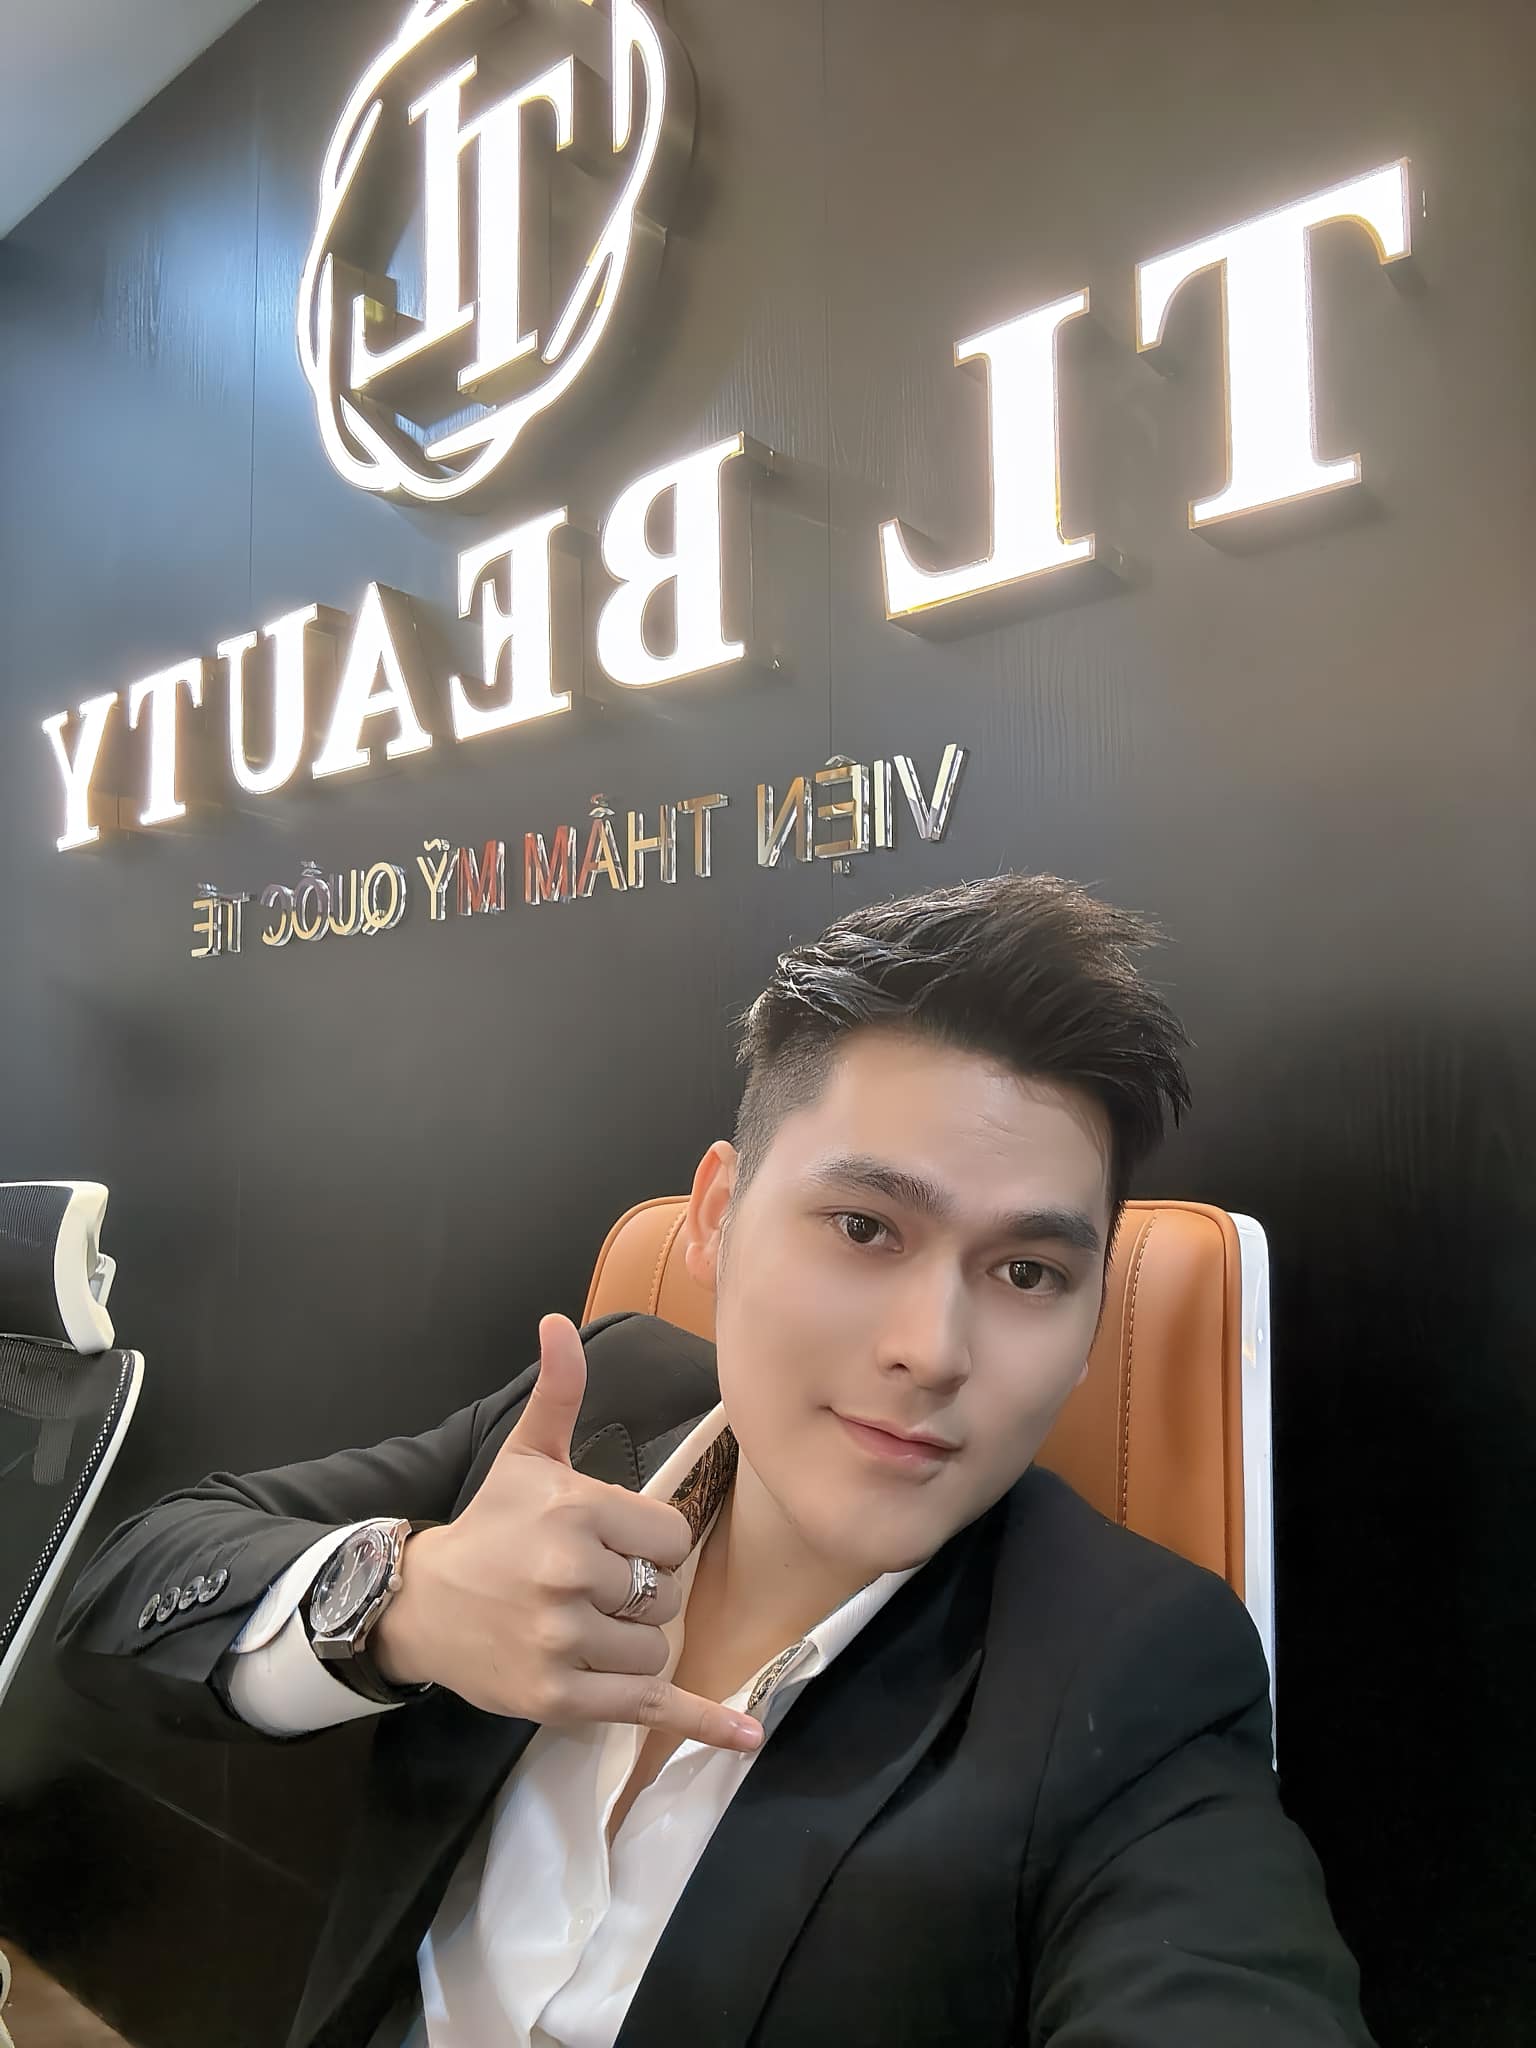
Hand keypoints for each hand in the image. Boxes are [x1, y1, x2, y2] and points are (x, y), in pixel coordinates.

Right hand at [371, 1314, 762, 1752]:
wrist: (423, 1606)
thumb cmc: (489, 1528)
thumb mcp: (526, 1455)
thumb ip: (558, 1391)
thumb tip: (558, 1322)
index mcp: (574, 1511)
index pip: (671, 1539)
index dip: (652, 1546)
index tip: (613, 1546)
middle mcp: (569, 1575)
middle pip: (667, 1597)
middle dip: (643, 1596)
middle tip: (593, 1590)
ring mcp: (562, 1640)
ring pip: (656, 1649)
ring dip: (637, 1645)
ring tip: (590, 1628)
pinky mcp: (558, 1698)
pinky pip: (646, 1709)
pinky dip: (701, 1724)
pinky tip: (745, 1739)